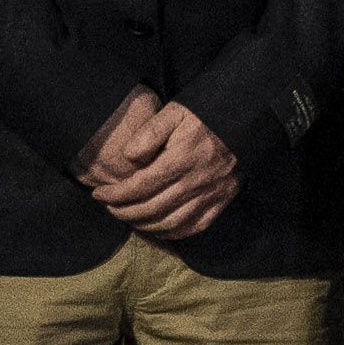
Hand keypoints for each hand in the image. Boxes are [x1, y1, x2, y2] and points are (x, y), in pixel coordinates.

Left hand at [86, 96, 238, 238]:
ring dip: (143, 225)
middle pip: (150, 209)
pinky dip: (172, 232)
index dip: (114, 195)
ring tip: (128, 217)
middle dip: (123, 212)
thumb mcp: (174, 112)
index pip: (139, 187)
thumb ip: (147, 133)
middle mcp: (195, 182)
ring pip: (170, 223)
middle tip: (109, 207)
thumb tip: (129, 158)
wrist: (245, 120)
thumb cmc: (204, 115)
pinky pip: (194, 226)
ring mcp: (211, 194)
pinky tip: (158, 227)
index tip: (99, 193)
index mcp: (180, 160)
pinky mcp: (222, 201)